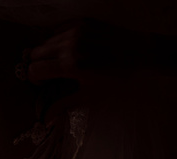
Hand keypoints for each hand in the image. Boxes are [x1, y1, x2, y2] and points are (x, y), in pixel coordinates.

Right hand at [27, 19, 147, 121]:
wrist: (141, 54)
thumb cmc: (117, 79)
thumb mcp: (91, 96)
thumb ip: (64, 105)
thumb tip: (46, 120)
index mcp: (71, 64)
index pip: (35, 69)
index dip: (36, 80)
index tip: (44, 85)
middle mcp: (70, 44)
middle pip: (35, 53)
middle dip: (39, 65)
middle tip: (51, 75)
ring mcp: (76, 30)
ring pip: (45, 41)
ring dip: (48, 53)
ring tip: (62, 62)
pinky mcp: (82, 21)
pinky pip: (59, 29)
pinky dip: (59, 40)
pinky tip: (71, 49)